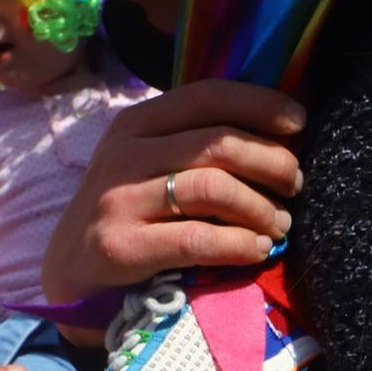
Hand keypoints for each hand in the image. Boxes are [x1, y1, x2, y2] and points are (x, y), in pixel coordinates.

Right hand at [42, 80, 304, 305]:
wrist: (72, 274)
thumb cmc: (132, 212)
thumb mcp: (152, 163)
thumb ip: (199, 143)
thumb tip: (281, 134)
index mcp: (138, 123)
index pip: (207, 96)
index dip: (260, 104)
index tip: (300, 122)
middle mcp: (125, 153)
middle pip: (218, 143)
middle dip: (272, 162)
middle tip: (295, 185)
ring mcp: (118, 198)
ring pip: (213, 188)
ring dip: (261, 207)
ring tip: (280, 224)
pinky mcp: (120, 246)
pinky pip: (197, 238)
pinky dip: (239, 244)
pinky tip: (257, 250)